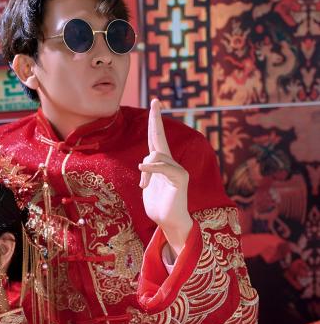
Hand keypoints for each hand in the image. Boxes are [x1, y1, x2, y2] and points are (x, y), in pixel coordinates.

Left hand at [138, 98, 192, 255]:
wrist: (170, 222)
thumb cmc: (158, 206)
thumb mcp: (148, 186)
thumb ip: (147, 172)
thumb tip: (144, 163)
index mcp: (162, 163)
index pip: (156, 139)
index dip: (154, 122)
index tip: (154, 104)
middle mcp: (171, 162)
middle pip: (160, 137)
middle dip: (156, 119)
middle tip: (154, 101)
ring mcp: (177, 169)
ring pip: (155, 157)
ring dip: (145, 172)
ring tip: (144, 187)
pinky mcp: (180, 178)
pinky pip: (163, 167)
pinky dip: (151, 169)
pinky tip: (142, 171)